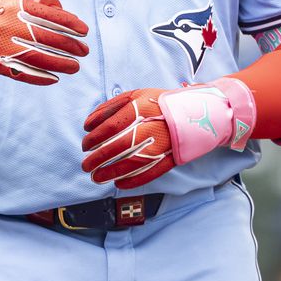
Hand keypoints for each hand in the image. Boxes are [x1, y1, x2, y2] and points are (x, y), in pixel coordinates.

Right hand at [0, 0, 88, 84]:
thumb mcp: (12, 3)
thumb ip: (38, 5)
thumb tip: (62, 9)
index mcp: (15, 9)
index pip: (48, 15)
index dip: (68, 23)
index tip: (84, 30)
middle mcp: (10, 27)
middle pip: (46, 37)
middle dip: (68, 45)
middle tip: (84, 50)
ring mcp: (3, 47)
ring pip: (37, 57)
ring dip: (59, 63)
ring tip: (75, 66)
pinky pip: (22, 72)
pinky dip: (39, 76)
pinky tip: (55, 78)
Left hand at [80, 78, 255, 189]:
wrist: (195, 111)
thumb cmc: (159, 104)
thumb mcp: (135, 96)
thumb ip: (110, 108)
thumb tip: (88, 124)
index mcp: (140, 109)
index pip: (110, 127)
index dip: (94, 138)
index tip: (85, 145)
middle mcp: (150, 128)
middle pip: (118, 147)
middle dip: (98, 158)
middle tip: (86, 165)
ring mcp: (161, 145)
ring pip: (131, 163)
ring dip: (111, 173)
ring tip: (97, 178)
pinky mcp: (170, 159)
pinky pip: (150, 173)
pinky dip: (133, 181)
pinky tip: (119, 184)